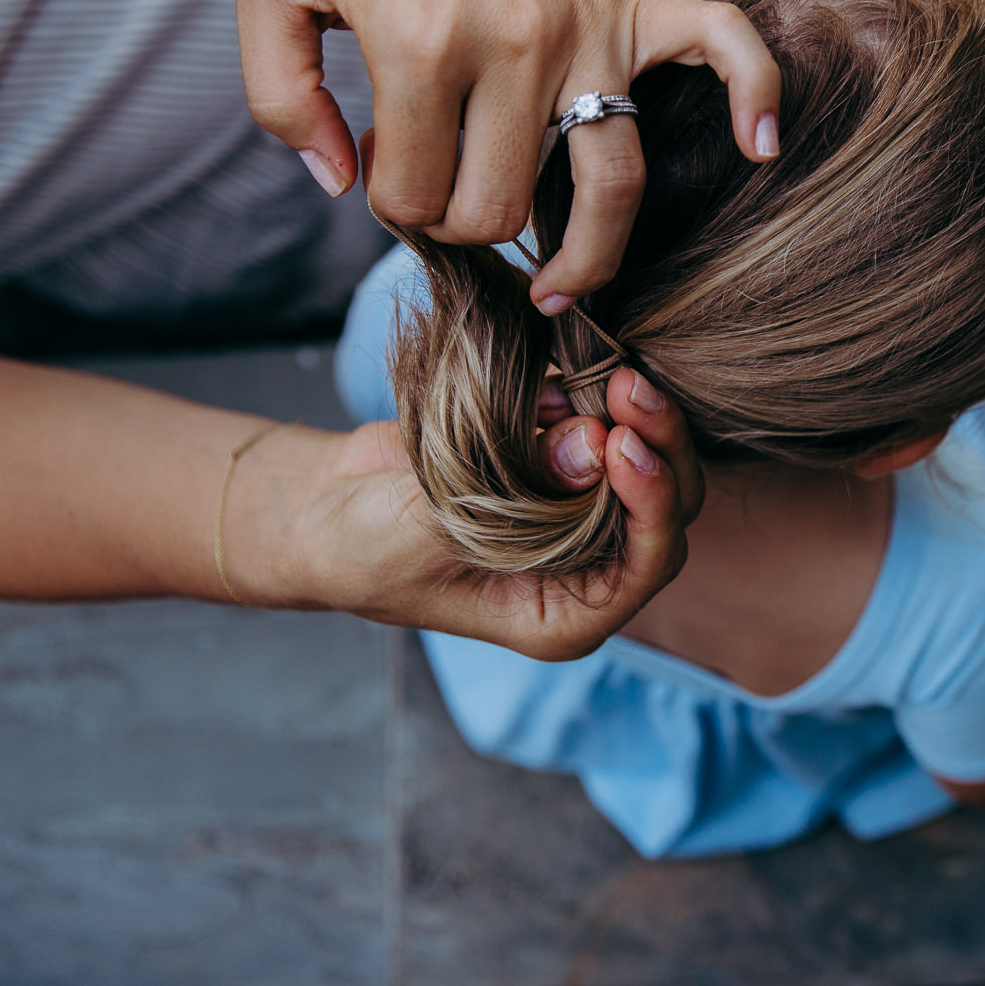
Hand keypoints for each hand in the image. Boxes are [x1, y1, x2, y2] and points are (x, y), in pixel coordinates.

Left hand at [234, 0, 779, 311]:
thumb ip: (277, 96)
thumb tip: (341, 183)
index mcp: (420, 45)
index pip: (413, 196)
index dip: (388, 199)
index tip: (384, 156)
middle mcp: (516, 47)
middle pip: (499, 209)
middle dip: (457, 220)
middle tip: (441, 180)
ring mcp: (591, 30)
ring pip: (607, 187)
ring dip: (580, 256)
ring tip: (552, 288)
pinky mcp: (641, 5)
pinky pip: (728, 54)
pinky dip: (756, 99)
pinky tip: (762, 149)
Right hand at [249, 369, 703, 659]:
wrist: (321, 510)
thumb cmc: (360, 548)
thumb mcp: (425, 529)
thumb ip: (512, 495)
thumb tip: (595, 446)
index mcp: (565, 615)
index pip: (647, 563)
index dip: (650, 503)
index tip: (623, 442)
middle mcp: (586, 570)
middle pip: (663, 508)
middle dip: (655, 445)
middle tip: (627, 386)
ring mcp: (577, 513)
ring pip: (648, 463)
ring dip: (634, 414)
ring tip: (603, 371)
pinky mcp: (560, 464)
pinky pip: (607, 428)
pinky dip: (597, 396)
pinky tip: (563, 375)